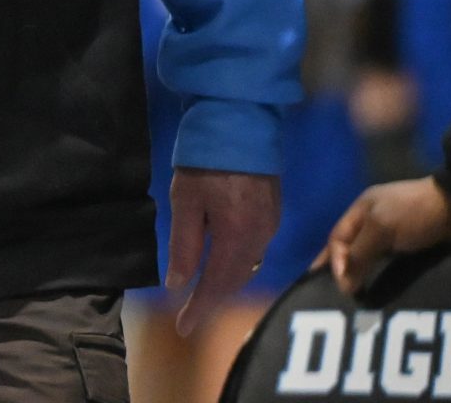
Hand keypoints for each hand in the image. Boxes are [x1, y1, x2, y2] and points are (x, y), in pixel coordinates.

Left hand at [164, 167, 280, 336]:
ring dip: (225, 283)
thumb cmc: (205, 160)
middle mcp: (260, 236)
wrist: (240, 123)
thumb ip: (184, 245)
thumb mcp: (185, 201)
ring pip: (247, 266)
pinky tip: (222, 264)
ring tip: (202, 294)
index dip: (199, 308)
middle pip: (235, 280)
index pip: (216, 284)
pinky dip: (236, 264)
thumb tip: (178, 283)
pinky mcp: (272, 212)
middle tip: (189, 314)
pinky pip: (255, 250)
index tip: (183, 328)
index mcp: (237, 236)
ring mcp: (270, 224)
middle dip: (212, 299)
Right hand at [319, 177, 450, 296]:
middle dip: (343, 269)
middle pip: (351, 248)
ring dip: (363, 274)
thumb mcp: (380, 228)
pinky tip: (379, 286)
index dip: (335, 261)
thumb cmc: (413, 212)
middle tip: (340, 294)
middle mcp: (373, 223)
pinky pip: (388, 263)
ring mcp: (393, 235)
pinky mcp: (411, 246)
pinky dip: (381, 274)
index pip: (337, 238)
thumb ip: (360, 253)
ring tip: (357, 295)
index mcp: (361, 210)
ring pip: (369, 257)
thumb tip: (343, 283)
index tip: (341, 286)